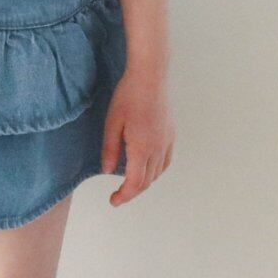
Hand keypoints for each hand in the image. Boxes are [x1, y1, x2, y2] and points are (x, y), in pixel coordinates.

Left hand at [101, 68, 174, 206]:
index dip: (124, 196)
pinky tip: (147, 168)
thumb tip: (107, 171)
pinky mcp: (170, 134)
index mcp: (142, 148)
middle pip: (147, 181)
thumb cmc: (128, 96)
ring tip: (129, 183)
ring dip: (144, 182)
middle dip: (132, 192)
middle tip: (118, 196)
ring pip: (158, 173)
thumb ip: (109, 149)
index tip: (113, 201)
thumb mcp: (112, 123)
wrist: (150, 77)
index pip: (134, 182)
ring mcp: (167, 141)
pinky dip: (156, 171)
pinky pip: (165, 161)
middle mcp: (157, 148)